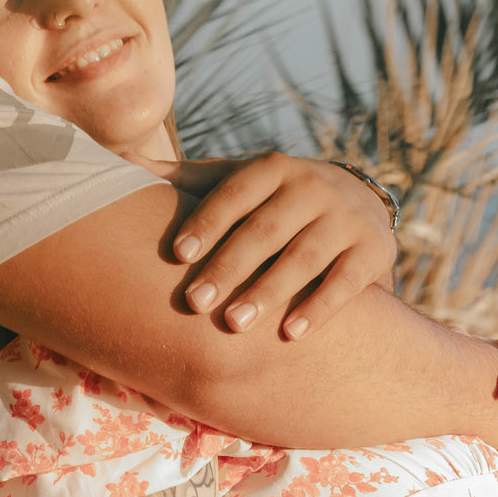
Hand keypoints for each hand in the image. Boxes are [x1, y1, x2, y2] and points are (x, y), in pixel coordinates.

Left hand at [121, 150, 397, 340]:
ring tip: (235, 324)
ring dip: (269, 291)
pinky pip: (346, 282)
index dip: (206, 222)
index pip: (234, 192)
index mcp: (273, 168)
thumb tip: (123, 162)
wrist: (360, 204)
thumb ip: (185, 177)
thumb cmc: (276, 199)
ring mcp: (346, 217)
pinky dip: (320, 308)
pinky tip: (291, 334)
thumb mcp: (238, 180)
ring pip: (305, 257)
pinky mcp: (374, 250)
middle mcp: (312, 186)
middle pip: (266, 229)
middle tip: (196, 304)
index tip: (177, 256)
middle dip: (230, 266)